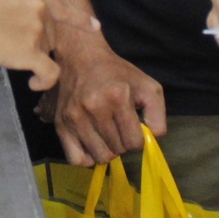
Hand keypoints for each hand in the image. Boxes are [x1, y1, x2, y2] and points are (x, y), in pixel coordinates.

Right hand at [0, 0, 99, 90]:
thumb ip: (6, 2)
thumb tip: (8, 19)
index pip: (58, 5)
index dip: (78, 19)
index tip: (95, 27)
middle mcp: (38, 7)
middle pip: (49, 34)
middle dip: (35, 43)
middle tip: (6, 46)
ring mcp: (36, 30)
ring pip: (44, 51)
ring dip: (30, 58)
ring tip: (1, 56)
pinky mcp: (31, 53)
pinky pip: (49, 73)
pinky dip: (44, 82)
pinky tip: (33, 86)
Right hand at [52, 34, 166, 165]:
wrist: (80, 57)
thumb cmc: (117, 73)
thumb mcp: (147, 85)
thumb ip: (157, 114)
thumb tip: (152, 138)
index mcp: (118, 97)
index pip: (134, 142)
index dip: (138, 140)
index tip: (133, 129)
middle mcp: (94, 108)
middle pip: (117, 151)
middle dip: (123, 144)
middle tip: (119, 129)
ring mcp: (75, 118)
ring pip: (100, 157)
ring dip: (107, 150)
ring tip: (107, 135)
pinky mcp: (61, 125)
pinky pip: (76, 159)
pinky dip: (87, 157)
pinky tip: (92, 144)